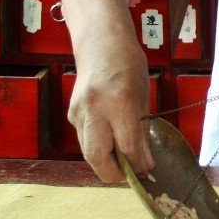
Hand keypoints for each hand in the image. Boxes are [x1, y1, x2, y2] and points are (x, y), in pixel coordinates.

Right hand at [67, 39, 154, 183]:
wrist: (100, 43)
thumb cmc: (128, 65)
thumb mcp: (144, 96)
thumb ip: (142, 130)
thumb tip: (145, 161)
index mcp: (119, 102)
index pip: (127, 146)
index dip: (137, 164)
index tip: (146, 172)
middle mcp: (95, 109)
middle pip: (98, 157)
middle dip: (114, 173)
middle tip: (129, 174)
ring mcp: (79, 112)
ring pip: (88, 152)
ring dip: (105, 162)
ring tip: (123, 161)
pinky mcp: (71, 114)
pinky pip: (85, 139)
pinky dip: (98, 146)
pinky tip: (110, 142)